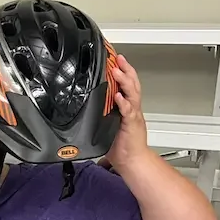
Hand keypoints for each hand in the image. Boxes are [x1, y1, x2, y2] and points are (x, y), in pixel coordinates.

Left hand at [101, 55, 151, 172]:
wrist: (131, 161)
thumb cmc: (121, 146)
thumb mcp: (107, 125)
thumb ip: (101, 113)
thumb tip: (87, 106)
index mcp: (127, 108)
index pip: (126, 85)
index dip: (122, 71)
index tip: (115, 60)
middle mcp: (132, 108)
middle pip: (132, 84)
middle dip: (126, 70)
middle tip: (118, 58)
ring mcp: (133, 115)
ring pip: (132, 93)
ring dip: (124, 81)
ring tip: (117, 71)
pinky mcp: (131, 125)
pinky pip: (128, 111)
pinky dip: (123, 103)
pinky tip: (118, 96)